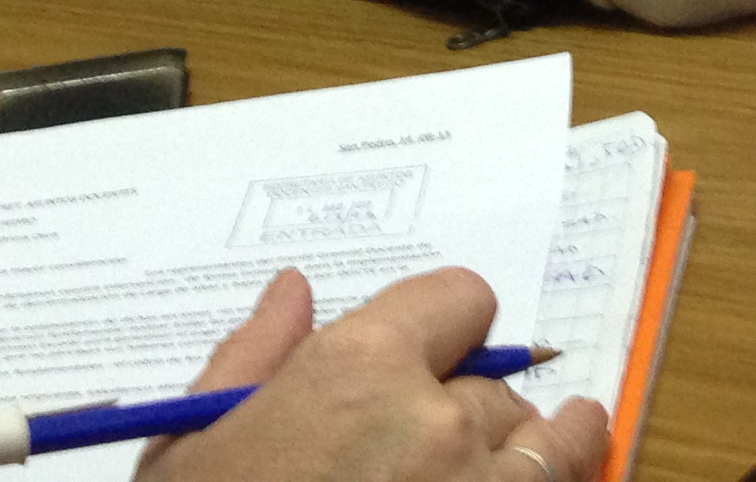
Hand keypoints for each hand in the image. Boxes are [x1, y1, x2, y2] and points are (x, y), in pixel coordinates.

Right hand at [142, 268, 609, 481]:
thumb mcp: (193, 446)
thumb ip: (254, 358)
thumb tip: (293, 292)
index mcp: (360, 370)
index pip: (460, 300)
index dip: (448, 325)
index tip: (440, 352)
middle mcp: (437, 423)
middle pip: (496, 385)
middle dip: (472, 405)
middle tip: (446, 436)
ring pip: (548, 446)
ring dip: (537, 449)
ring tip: (561, 438)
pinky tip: (557, 474)